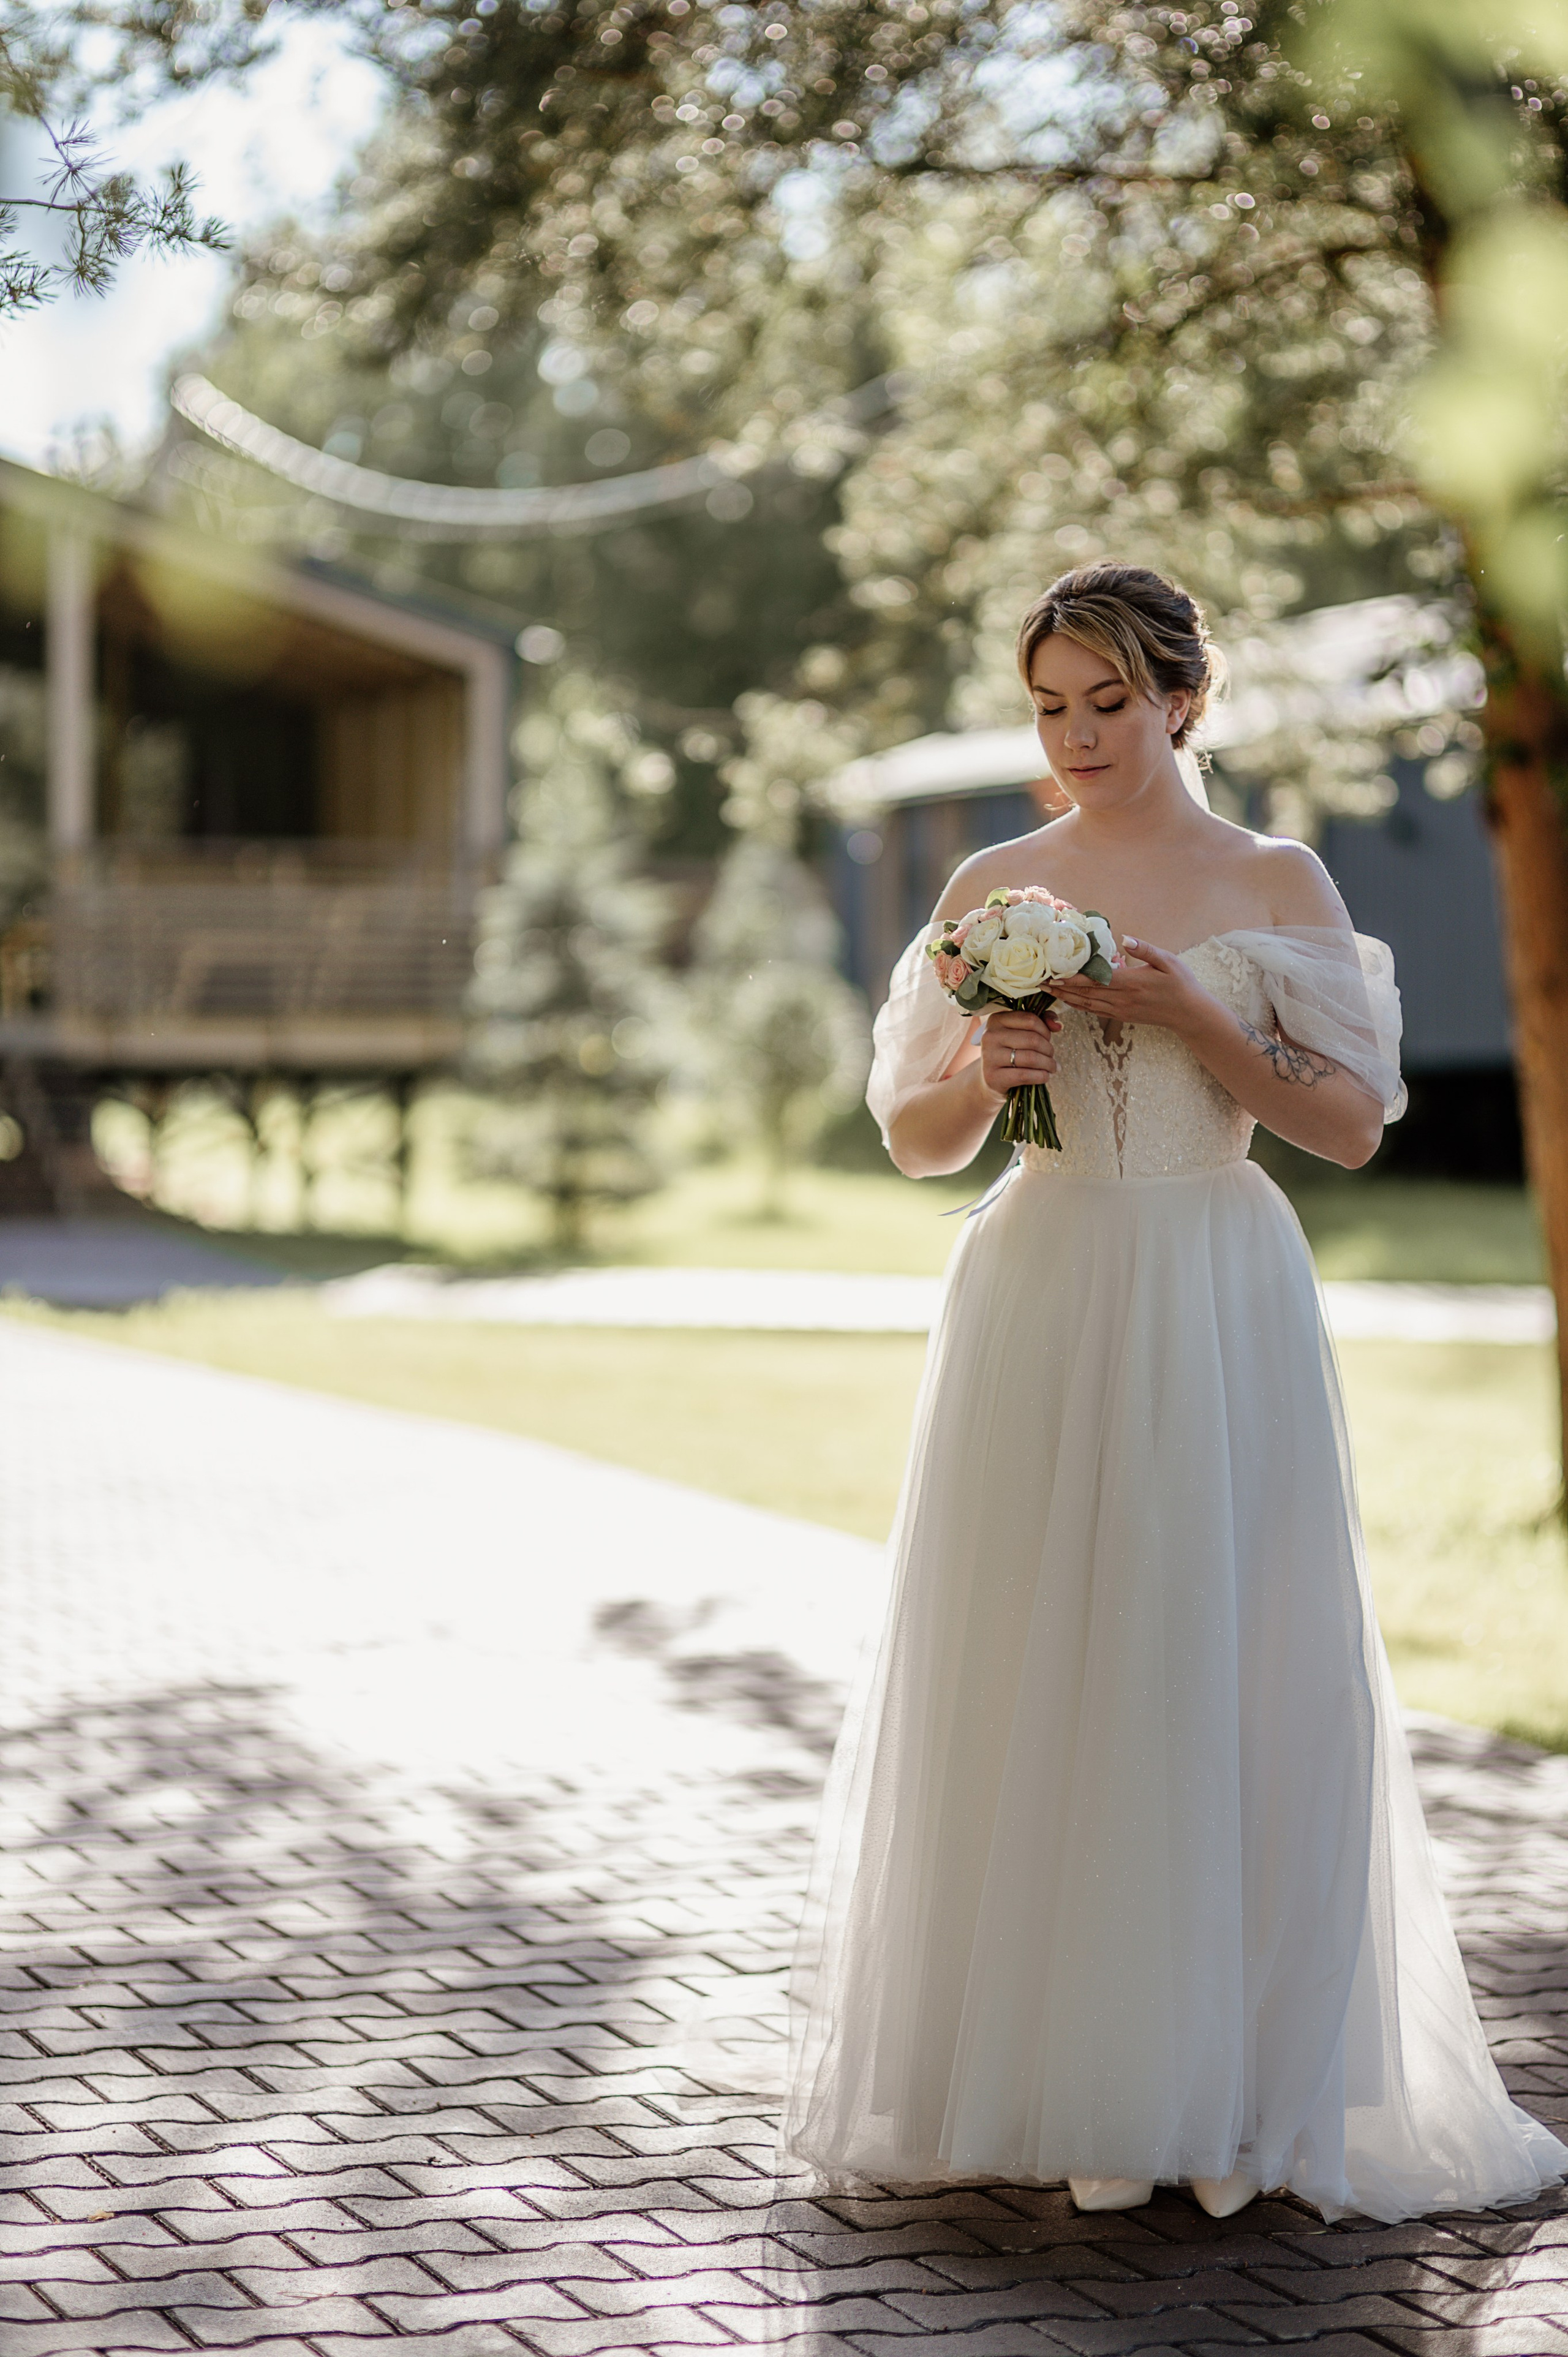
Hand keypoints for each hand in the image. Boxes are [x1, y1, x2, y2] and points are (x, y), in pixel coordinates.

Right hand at [978, 1007, 1059, 1100]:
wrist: (990, 1079)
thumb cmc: (1010, 1052)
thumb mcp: (1021, 1032)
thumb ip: (1041, 1021)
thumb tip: (1058, 1025)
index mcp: (996, 1020)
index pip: (1030, 1020)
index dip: (1046, 1031)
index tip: (1048, 1040)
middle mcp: (990, 1036)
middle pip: (1032, 1039)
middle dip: (1049, 1050)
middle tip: (1051, 1057)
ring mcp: (989, 1057)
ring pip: (1030, 1058)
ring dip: (1048, 1064)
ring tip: (1052, 1067)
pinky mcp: (993, 1077)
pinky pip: (1024, 1075)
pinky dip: (1041, 1076)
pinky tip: (1045, 1076)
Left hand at [1048, 938, 1209, 1034]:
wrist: (1190, 1014)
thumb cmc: (1181, 984)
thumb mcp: (1168, 961)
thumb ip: (1145, 950)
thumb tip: (1124, 938)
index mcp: (1132, 983)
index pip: (1096, 981)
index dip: (1073, 980)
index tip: (1054, 975)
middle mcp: (1123, 999)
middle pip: (1086, 995)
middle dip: (1063, 990)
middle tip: (1041, 984)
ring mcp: (1122, 1010)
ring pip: (1088, 1005)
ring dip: (1067, 1000)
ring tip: (1049, 993)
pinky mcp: (1124, 1016)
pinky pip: (1097, 1012)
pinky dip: (1081, 1006)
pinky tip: (1070, 1002)